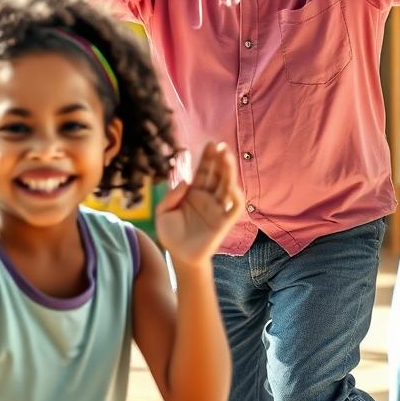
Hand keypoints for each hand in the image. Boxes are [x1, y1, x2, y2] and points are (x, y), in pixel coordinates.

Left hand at [155, 142, 243, 269]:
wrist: (179, 257)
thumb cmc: (171, 234)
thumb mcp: (163, 213)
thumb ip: (170, 196)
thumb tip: (186, 182)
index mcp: (194, 192)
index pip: (204, 171)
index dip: (208, 157)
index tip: (211, 143)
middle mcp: (208, 197)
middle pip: (217, 175)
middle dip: (220, 160)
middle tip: (222, 146)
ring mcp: (217, 209)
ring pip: (227, 186)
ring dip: (228, 172)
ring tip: (227, 158)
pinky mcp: (223, 222)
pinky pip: (234, 208)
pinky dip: (236, 197)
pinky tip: (233, 187)